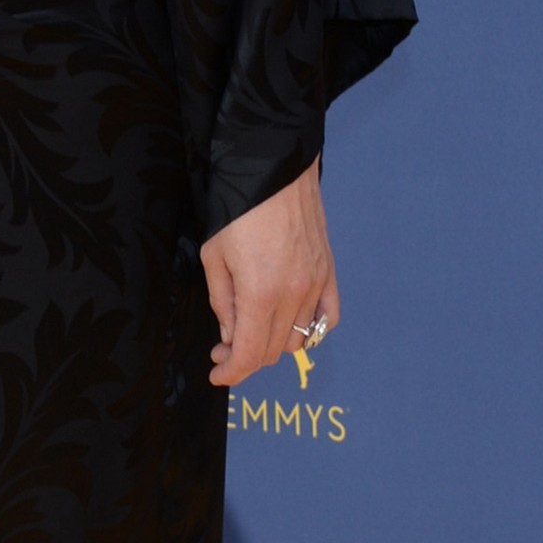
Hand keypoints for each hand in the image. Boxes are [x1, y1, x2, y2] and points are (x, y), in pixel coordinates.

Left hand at [200, 161, 338, 388]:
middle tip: (224, 346)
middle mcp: (294, 294)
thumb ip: (222, 302)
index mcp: (260, 293)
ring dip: (273, 343)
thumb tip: (230, 334)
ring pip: (298, 338)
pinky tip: (289, 323)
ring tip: (252, 329)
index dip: (231, 373)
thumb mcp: (214, 256)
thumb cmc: (237, 208)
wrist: (274, 168)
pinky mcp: (329, 271)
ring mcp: (316, 283)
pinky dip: (311, 329)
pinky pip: (327, 318)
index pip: (250, 355)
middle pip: (272, 351)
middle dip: (245, 357)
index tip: (217, 374)